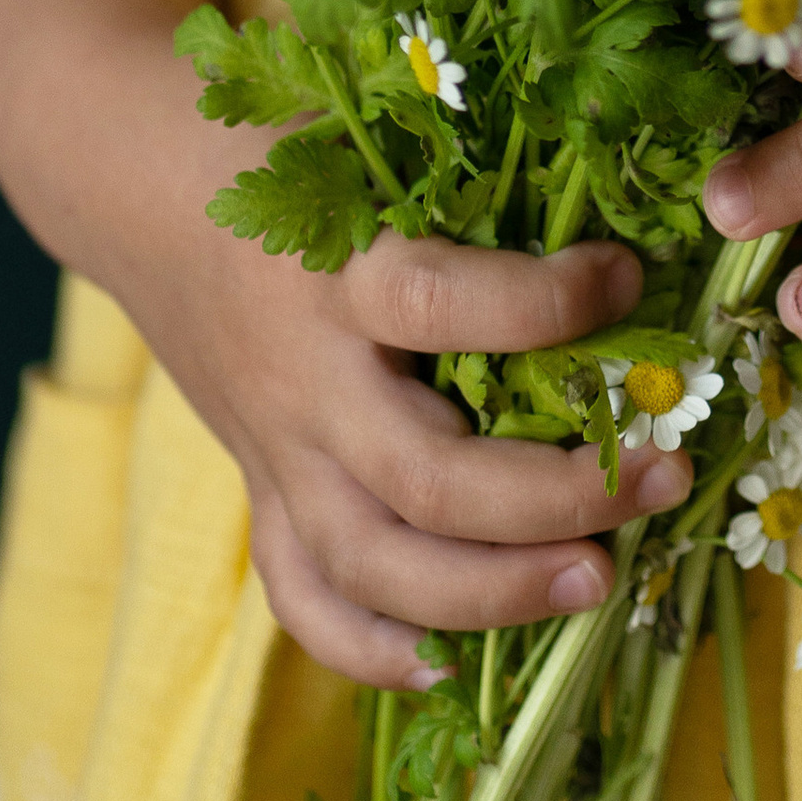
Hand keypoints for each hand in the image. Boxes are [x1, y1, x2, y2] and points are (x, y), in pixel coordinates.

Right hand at [74, 34, 693, 688]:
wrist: (138, 183)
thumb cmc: (288, 143)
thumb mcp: (370, 135)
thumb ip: (473, 179)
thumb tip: (620, 214)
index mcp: (337, 269)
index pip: (448, 305)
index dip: (552, 304)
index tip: (629, 276)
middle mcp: (304, 378)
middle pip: (427, 480)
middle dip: (556, 498)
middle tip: (662, 478)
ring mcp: (274, 451)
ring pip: (374, 565)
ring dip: (494, 594)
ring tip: (598, 581)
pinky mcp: (258, 488)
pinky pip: (303, 595)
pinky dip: (370, 646)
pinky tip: (450, 665)